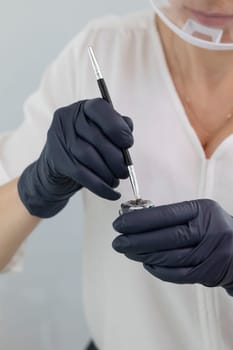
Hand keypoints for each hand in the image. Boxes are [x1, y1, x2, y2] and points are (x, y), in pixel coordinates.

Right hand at [18, 98, 132, 217]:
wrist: (54, 171)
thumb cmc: (85, 149)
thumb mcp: (101, 134)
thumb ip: (117, 128)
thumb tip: (127, 133)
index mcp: (82, 108)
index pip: (100, 109)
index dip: (117, 127)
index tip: (128, 143)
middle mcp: (67, 119)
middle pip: (97, 138)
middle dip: (116, 158)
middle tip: (125, 171)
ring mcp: (58, 139)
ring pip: (89, 157)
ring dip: (108, 173)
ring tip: (116, 180)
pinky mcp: (57, 160)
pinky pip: (82, 174)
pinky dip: (100, 187)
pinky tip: (112, 193)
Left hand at [112, 199, 232, 295]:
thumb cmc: (213, 228)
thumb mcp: (200, 213)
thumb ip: (174, 217)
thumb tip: (137, 220)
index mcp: (203, 210)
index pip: (166, 215)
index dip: (140, 221)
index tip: (120, 224)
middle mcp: (209, 230)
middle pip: (166, 237)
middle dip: (136, 240)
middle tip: (118, 242)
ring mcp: (210, 253)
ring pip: (170, 257)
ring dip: (144, 255)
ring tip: (127, 252)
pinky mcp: (208, 273)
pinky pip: (178, 274)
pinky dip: (159, 270)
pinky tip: (146, 264)